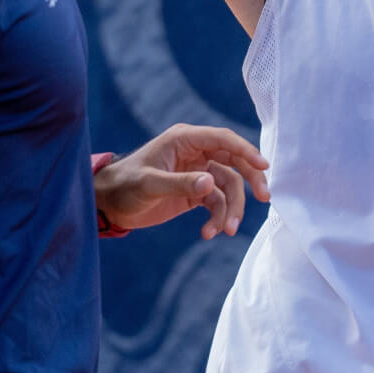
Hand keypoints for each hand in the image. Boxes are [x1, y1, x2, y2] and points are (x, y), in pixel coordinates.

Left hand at [94, 123, 269, 238]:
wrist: (109, 203)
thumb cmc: (124, 185)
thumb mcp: (149, 184)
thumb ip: (180, 183)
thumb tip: (211, 184)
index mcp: (185, 140)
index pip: (223, 139)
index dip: (245, 151)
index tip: (263, 166)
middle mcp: (195, 153)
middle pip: (234, 162)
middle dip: (250, 181)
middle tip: (264, 199)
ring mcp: (198, 173)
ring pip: (228, 187)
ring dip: (231, 209)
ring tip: (225, 231)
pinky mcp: (196, 192)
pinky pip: (217, 203)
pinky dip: (217, 218)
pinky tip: (209, 233)